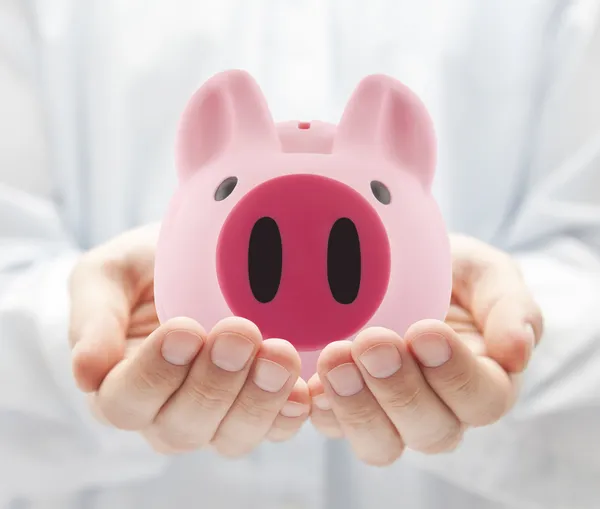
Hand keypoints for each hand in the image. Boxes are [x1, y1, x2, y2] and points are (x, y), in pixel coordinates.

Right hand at [69, 225, 309, 455]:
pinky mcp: (258, 407)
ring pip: (231, 436)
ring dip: (257, 400)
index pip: (125, 401)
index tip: (185, 328)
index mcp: (119, 385)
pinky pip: (275, 428)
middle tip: (240, 333)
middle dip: (214, 383)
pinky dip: (290, 413)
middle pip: (183, 426)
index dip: (154, 374)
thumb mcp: (108, 273)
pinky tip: (305, 389)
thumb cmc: (146, 268)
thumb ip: (94, 316)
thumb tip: (85, 372)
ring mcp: (216, 416)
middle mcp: (165, 412)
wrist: (196, 258)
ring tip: (279, 354)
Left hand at [308, 234, 542, 465]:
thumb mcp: (483, 271)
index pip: (483, 400)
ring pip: (381, 443)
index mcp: (482, 380)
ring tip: (335, 357)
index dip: (455, 374)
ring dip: (358, 406)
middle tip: (373, 341)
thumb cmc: (445, 271)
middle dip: (401, 389)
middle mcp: (438, 409)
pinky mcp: (344, 407)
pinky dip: (321, 409)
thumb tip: (518, 353)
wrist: (391, 263)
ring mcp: (387, 414)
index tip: (425, 330)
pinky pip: (333, 427)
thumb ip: (509, 306)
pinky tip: (309, 380)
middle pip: (431, 430)